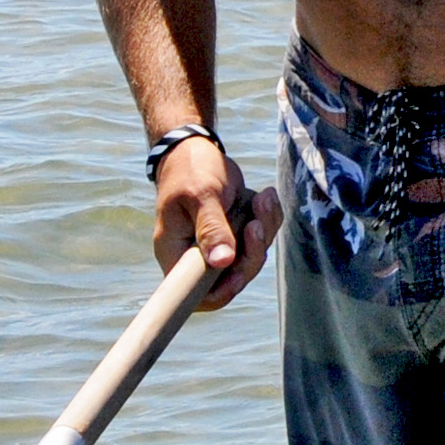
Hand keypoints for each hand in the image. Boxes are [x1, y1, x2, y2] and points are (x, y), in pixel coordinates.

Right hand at [149, 137, 277, 309]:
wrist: (195, 150)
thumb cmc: (190, 170)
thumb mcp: (200, 195)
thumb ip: (211, 227)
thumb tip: (222, 262)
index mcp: (175, 253)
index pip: (197, 294)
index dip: (223, 291)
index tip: (240, 270)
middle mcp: (196, 256)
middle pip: (232, 279)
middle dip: (252, 253)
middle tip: (256, 222)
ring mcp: (217, 247)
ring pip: (251, 258)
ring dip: (264, 230)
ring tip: (262, 199)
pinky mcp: (235, 235)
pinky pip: (260, 239)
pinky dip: (268, 219)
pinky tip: (265, 196)